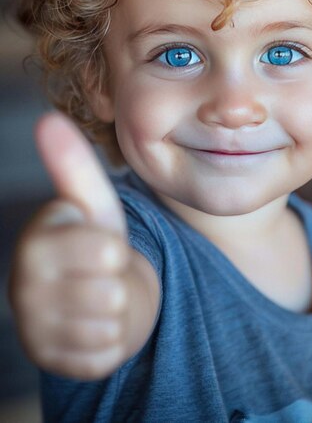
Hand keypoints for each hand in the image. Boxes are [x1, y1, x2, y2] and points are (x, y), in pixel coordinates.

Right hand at [9, 113, 158, 379]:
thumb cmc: (95, 243)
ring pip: (108, 324)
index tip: (98, 244)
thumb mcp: (92, 204)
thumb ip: (73, 165)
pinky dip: (111, 340)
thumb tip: (47, 119)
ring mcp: (36, 329)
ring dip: (115, 310)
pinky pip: (105, 354)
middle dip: (116, 280)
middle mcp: (24, 288)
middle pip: (109, 290)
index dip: (114, 249)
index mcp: (35, 243)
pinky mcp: (54, 363)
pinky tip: (95, 325)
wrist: (98, 295)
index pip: (104, 250)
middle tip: (101, 274)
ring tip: (98, 297)